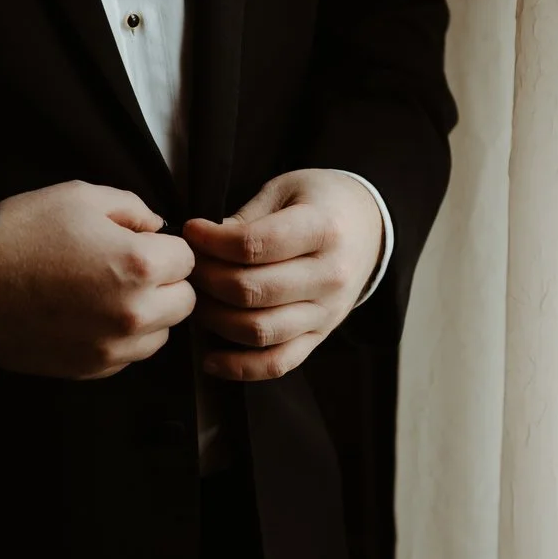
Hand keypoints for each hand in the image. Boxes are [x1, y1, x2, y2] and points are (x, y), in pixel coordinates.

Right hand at [0, 181, 195, 378]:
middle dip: (166, 283)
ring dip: (148, 315)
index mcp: (139, 266)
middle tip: (129, 269)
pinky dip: (120, 338)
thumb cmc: (22, 232)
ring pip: (160, 334)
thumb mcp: (80, 197)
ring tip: (108, 294)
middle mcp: (134, 314)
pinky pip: (128, 356)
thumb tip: (157, 227)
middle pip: (185, 302)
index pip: (187, 259)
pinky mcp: (91, 370)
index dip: (165, 247)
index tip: (141, 243)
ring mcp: (113, 348)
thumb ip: (132, 208)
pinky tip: (89, 316)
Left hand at [182, 169, 383, 381]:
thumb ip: (246, 218)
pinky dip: (240, 368)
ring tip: (197, 299)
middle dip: (205, 279)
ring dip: (214, 319)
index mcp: (323, 229)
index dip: (211, 242)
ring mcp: (327, 312)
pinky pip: (278, 363)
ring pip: (258, 330)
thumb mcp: (286, 190)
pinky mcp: (320, 337)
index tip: (192, 231)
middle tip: (189, 266)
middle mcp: (330, 275)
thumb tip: (201, 246)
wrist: (369, 228)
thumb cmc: (320, 203)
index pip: (253, 245)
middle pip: (250, 291)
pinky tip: (211, 359)